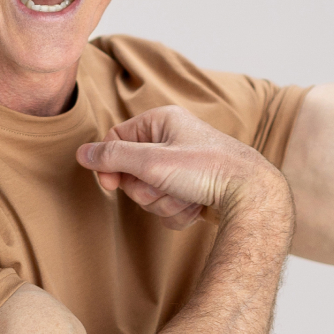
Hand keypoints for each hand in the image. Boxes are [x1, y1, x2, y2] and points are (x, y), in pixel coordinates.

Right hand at [78, 105, 288, 230]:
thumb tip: (82, 153)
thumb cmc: (206, 169)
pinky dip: (179, 211)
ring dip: (164, 203)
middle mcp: (172, 139)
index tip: (113, 184)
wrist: (251, 194)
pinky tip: (196, 206)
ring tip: (186, 197)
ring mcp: (184, 166)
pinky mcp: (194, 187)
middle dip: (146, 189)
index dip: (111, 167)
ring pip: (151, 193)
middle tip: (164, 187)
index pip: (116, 141)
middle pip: (132, 172)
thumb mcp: (152, 161)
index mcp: (161, 122)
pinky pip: (169, 204)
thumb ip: (113, 157)